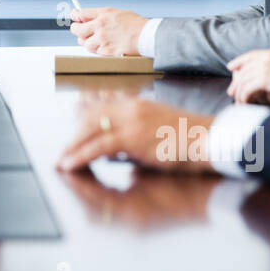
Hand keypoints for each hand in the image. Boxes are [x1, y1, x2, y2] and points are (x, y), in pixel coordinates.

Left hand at [57, 97, 215, 174]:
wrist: (208, 139)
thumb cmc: (188, 141)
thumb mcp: (156, 133)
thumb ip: (134, 140)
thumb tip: (114, 153)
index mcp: (135, 105)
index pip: (100, 108)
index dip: (82, 124)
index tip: (71, 137)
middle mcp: (129, 108)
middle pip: (90, 118)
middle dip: (73, 136)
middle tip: (62, 153)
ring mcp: (130, 120)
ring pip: (90, 130)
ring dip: (72, 148)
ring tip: (61, 162)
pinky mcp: (132, 137)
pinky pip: (98, 146)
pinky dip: (80, 156)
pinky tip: (70, 165)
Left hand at [69, 7, 146, 55]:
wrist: (147, 35)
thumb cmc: (136, 24)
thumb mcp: (118, 13)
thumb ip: (102, 15)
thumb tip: (89, 18)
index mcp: (103, 13)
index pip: (81, 14)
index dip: (76, 17)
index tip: (76, 19)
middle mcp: (100, 25)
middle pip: (77, 30)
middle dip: (77, 31)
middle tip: (80, 32)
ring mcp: (102, 39)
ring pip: (85, 44)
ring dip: (89, 43)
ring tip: (97, 42)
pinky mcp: (107, 50)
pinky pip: (96, 52)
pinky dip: (100, 51)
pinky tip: (107, 47)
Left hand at [226, 48, 269, 103]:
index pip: (251, 55)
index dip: (239, 61)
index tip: (231, 67)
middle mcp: (267, 57)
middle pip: (244, 69)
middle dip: (236, 81)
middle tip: (232, 91)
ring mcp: (265, 67)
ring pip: (244, 80)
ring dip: (239, 92)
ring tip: (238, 101)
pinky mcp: (265, 78)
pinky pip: (248, 88)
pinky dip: (244, 97)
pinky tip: (244, 103)